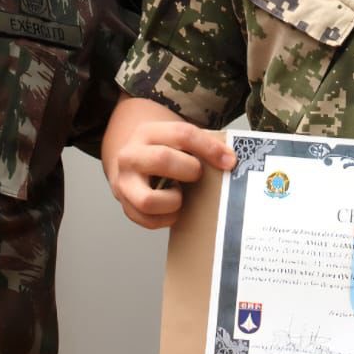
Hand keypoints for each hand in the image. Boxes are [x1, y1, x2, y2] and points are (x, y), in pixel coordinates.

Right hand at [103, 98, 235, 229]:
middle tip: (197, 176)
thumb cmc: (163, 152)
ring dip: (173, 200)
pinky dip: (168, 218)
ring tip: (179, 194)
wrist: (132, 163)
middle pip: (163, 160)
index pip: (182, 134)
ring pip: (149, 200)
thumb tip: (229, 161)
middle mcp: (130, 156)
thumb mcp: (176, 140)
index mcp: (147, 132)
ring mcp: (124, 183)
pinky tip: (173, 207)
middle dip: (189, 170)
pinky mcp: (126, 206)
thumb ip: (201, 145)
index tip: (229, 161)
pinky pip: (149, 220)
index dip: (209, 148)